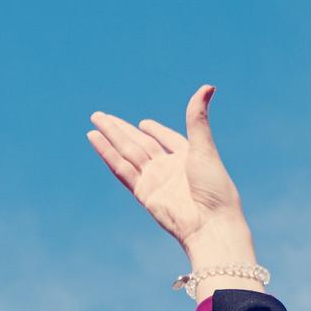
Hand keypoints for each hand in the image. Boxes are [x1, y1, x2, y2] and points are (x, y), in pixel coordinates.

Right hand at [85, 87, 257, 270]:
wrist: (210, 224)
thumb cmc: (215, 188)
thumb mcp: (204, 147)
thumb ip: (197, 118)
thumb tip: (207, 86)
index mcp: (187, 157)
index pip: (167, 139)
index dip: (156, 131)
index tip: (143, 122)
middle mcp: (168, 168)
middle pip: (139, 143)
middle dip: (120, 128)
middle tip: (101, 115)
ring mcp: (154, 181)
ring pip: (127, 153)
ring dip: (110, 136)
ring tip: (94, 121)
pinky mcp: (143, 193)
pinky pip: (121, 169)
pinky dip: (107, 154)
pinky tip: (95, 139)